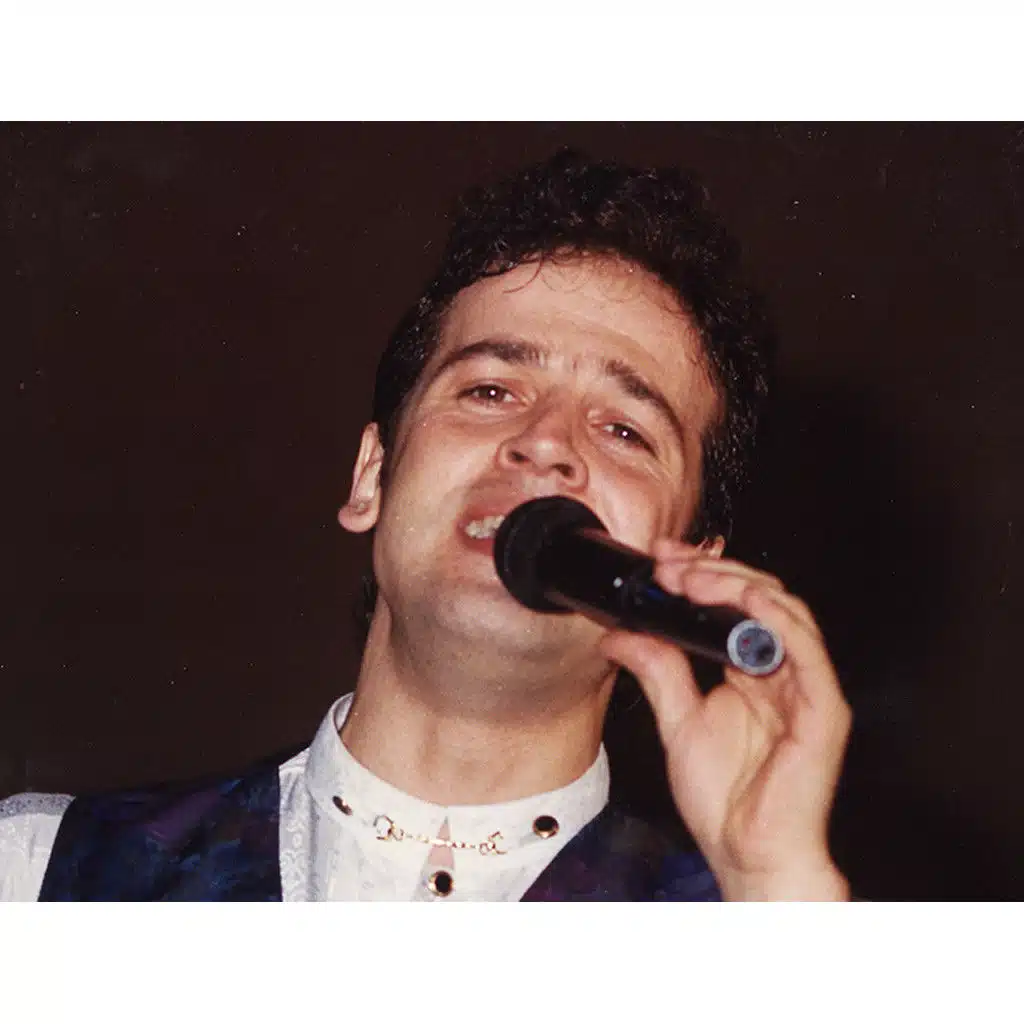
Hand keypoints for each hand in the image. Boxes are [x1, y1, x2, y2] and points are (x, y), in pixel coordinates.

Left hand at [599, 539, 851, 900]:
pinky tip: (746, 600)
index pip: (734, 603)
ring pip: (787, 612)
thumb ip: (657, 672)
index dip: (701, 574)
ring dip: (739, 585)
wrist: (746, 853)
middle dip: (713, 572)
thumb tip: (620, 634)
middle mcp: (782, 672)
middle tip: (669, 565)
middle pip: (761, 597)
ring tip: (693, 577)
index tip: (658, 560)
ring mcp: (806, 688)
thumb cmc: (725, 798)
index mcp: (751, 671)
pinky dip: (778, 619)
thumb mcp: (677, 721)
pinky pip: (808, 652)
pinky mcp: (823, 710)